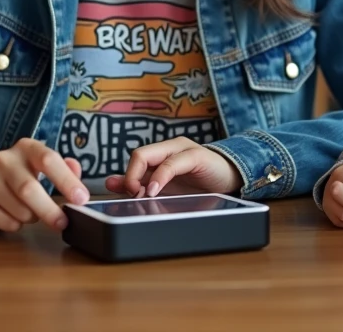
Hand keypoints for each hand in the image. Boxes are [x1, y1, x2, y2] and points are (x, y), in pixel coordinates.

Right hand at [0, 138, 88, 235]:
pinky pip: (7, 222)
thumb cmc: (16, 181)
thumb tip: (77, 170)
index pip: (49, 159)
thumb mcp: (40, 169)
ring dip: (32, 218)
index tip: (82, 199)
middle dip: (50, 210)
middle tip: (63, 223)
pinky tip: (10, 217)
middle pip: (30, 189)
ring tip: (29, 213)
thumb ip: (63, 168)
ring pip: (20, 210)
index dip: (67, 181)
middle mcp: (4, 159)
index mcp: (26, 147)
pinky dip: (16, 225)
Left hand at [105, 137, 241, 197]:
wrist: (232, 180)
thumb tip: (111, 182)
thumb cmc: (200, 185)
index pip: (135, 159)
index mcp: (162, 154)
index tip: (124, 196)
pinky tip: (155, 191)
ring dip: (139, 176)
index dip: (125, 177)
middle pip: (138, 154)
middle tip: (131, 195)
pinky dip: (159, 177)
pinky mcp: (197, 155)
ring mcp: (183, 149)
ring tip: (140, 195)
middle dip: (129, 176)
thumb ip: (141, 184)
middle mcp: (170, 147)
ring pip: (150, 155)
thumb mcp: (168, 188)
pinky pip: (172, 163)